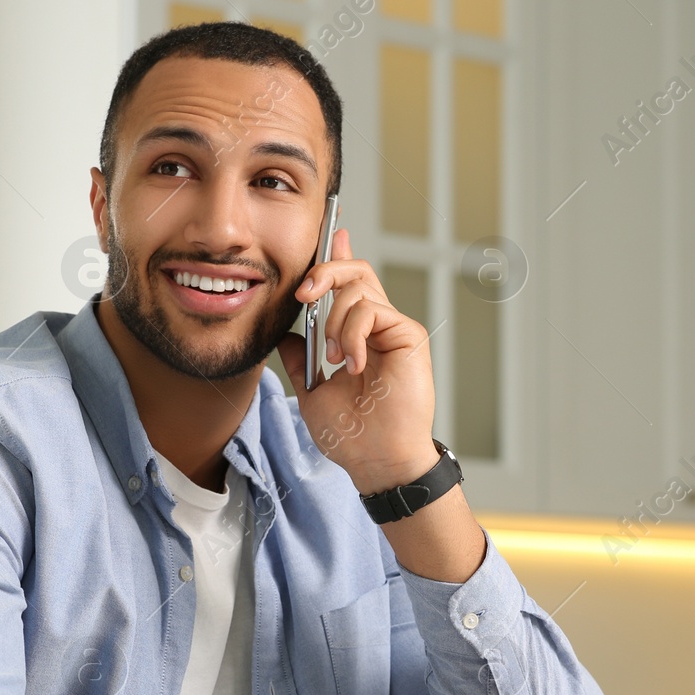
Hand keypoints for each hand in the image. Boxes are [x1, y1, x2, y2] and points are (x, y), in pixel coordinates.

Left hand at [275, 228, 439, 495]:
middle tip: (303, 296)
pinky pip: (371, 310)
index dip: (339, 257)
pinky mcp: (409, 334)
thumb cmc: (351, 434)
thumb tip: (286, 333)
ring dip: (334, 322)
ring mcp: (395, 329)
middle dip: (325, 272)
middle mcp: (378, 327)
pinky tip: (352, 364)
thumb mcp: (312, 389)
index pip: (350, 285)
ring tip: (335, 359)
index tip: (331, 234)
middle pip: (356, 271)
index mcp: (358, 335)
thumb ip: (302, 357)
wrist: (376, 459)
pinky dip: (352, 334)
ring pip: (358, 289)